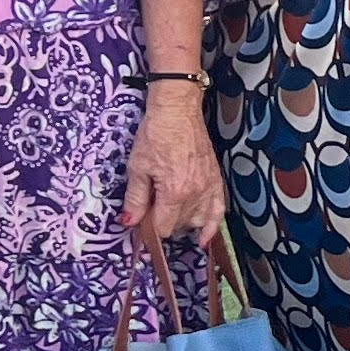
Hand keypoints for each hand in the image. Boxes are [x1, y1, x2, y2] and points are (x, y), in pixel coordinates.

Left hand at [120, 83, 224, 241]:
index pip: (163, 227)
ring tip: (170, 213)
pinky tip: (204, 238)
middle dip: (163, 222)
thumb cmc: (156, 135)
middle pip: (179, 225)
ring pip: (197, 221)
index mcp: (175, 192)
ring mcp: (208, 187)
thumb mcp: (137, 167)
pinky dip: (212, 226)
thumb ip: (135, 198)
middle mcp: (195, 194)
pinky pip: (218, 211)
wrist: (177, 112)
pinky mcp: (216, 180)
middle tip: (150, 210)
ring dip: (182, 222)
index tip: (140, 221)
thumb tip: (130, 221)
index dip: (149, 227)